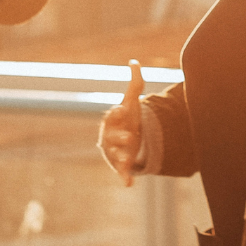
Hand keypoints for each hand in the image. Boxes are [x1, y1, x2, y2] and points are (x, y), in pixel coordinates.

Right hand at [97, 59, 144, 186]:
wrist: (128, 137)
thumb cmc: (128, 117)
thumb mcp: (132, 100)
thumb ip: (135, 81)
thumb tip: (134, 61)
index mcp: (113, 120)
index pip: (112, 115)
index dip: (116, 113)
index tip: (122, 109)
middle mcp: (110, 136)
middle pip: (112, 137)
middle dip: (120, 137)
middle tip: (131, 137)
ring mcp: (115, 151)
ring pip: (115, 155)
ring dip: (120, 157)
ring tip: (127, 160)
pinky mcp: (121, 164)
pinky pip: (121, 172)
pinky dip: (123, 177)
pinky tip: (128, 184)